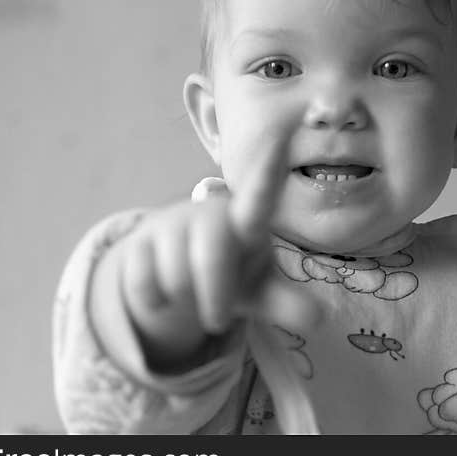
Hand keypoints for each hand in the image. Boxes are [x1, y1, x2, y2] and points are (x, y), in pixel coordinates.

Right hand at [94, 124, 317, 371]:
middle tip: (218, 321)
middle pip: (211, 255)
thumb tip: (317, 320)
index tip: (280, 134)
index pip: (260, 195)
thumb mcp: (259, 293)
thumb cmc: (230, 274)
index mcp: (246, 222)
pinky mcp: (139, 240)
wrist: (176, 274)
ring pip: (174, 275)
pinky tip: (163, 290)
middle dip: (215, 295)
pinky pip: (143, 282)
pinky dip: (155, 301)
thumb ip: (285, 304)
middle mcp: (210, 215)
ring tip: (191, 293)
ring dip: (183, 299)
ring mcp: (173, 225)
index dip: (268, 169)